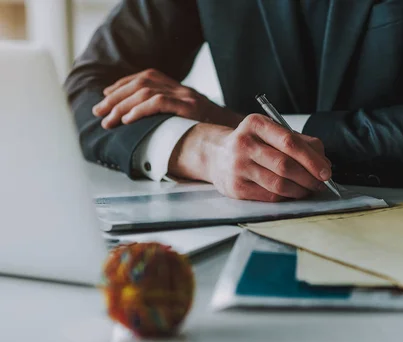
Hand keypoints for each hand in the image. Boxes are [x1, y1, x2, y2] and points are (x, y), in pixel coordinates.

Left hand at [92, 69, 241, 128]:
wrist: (236, 136)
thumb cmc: (212, 134)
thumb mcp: (189, 122)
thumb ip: (171, 119)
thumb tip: (144, 130)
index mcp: (180, 89)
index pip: (146, 77)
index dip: (122, 84)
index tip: (106, 96)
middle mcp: (182, 89)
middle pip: (141, 83)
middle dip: (115, 97)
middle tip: (98, 112)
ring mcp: (186, 97)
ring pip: (145, 92)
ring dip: (122, 106)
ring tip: (108, 120)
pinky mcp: (189, 107)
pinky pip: (158, 102)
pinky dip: (138, 110)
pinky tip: (127, 120)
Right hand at [168, 114, 331, 201]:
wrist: (216, 155)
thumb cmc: (252, 143)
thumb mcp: (271, 132)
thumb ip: (300, 142)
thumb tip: (324, 163)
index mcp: (256, 124)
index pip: (290, 142)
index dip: (312, 159)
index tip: (326, 171)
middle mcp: (244, 144)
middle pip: (285, 165)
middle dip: (309, 177)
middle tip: (321, 183)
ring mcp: (238, 167)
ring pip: (279, 184)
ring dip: (300, 190)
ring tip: (309, 189)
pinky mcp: (236, 188)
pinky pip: (270, 196)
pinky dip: (287, 197)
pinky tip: (292, 193)